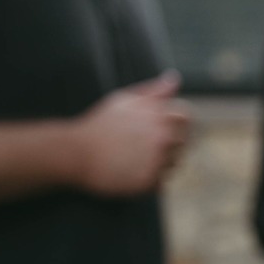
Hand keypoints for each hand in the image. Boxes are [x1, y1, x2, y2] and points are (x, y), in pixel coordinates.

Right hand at [75, 71, 192, 195]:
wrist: (78, 153)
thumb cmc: (100, 125)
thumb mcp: (125, 99)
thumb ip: (154, 91)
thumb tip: (175, 79)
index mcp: (159, 115)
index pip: (185, 118)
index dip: (176, 123)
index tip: (162, 130)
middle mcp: (162, 138)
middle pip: (182, 143)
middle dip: (169, 145)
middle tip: (144, 149)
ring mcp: (156, 161)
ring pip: (173, 165)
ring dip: (161, 164)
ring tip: (136, 161)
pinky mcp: (148, 182)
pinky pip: (161, 183)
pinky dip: (150, 181)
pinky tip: (131, 173)